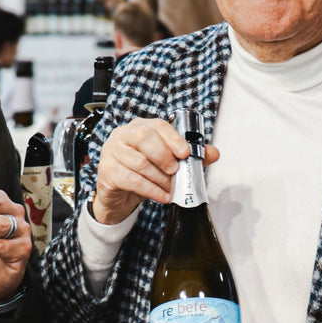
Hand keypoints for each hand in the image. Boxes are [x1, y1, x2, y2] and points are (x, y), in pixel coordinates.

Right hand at [91, 118, 219, 224]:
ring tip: (171, 188)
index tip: (186, 153)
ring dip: (160, 178)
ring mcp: (112, 152)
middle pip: (143, 138)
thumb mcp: (167, 163)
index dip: (173, 138)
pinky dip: (152, 190)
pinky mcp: (107, 172)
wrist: (119, 195)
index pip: (157, 125)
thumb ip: (190, 157)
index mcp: (139, 127)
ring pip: (139, 162)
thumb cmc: (143, 173)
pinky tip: (162, 196)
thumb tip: (214, 153)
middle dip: (164, 156)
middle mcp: (123, 135)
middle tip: (176, 171)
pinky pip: (132, 180)